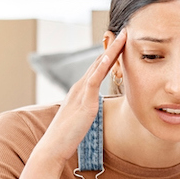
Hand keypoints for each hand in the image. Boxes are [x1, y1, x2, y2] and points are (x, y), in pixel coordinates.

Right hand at [38, 30, 125, 164]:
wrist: (53, 146)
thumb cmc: (67, 136)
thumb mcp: (81, 118)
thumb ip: (88, 109)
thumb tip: (94, 107)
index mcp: (80, 91)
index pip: (97, 68)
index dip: (110, 55)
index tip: (122, 43)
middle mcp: (80, 87)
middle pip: (99, 62)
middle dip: (113, 47)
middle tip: (126, 32)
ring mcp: (81, 92)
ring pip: (98, 65)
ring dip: (112, 50)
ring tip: (124, 36)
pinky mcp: (84, 102)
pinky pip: (94, 80)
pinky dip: (102, 66)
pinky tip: (111, 56)